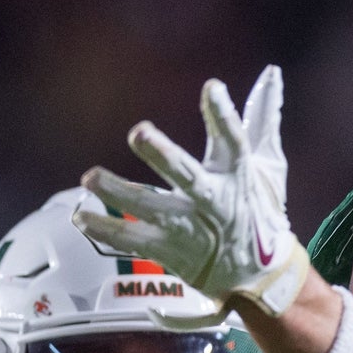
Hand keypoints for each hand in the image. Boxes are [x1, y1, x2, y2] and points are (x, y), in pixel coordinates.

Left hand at [74, 65, 307, 327]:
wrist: (258, 279)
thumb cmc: (260, 214)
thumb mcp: (267, 167)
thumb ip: (261, 120)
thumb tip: (271, 74)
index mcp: (238, 176)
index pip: (234, 142)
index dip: (223, 116)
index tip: (212, 87)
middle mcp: (214, 203)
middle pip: (189, 177)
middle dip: (164, 156)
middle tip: (139, 132)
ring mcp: (190, 230)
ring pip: (153, 210)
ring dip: (120, 194)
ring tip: (90, 177)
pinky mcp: (171, 252)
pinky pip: (134, 241)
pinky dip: (107, 230)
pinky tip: (81, 216)